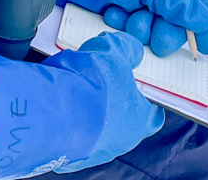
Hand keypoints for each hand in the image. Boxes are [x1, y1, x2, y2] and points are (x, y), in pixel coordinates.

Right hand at [0, 32, 163, 178]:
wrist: (55, 113)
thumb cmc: (93, 85)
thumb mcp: (114, 50)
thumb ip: (127, 49)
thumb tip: (133, 53)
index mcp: (139, 121)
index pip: (152, 116)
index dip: (147, 101)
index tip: (140, 90)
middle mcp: (119, 143)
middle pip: (122, 123)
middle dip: (112, 103)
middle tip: (100, 83)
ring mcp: (93, 154)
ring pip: (95, 130)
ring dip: (88, 113)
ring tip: (75, 90)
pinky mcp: (67, 158)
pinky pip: (72, 138)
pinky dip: (68, 124)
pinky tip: (60, 106)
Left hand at [99, 0, 207, 56]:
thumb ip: (183, 6)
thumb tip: (203, 22)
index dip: (207, 22)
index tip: (207, 47)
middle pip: (181, 21)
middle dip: (167, 31)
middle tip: (159, 40)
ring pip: (156, 28)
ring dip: (143, 28)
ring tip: (130, 18)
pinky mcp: (126, 8)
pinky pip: (134, 28)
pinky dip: (124, 24)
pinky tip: (115, 13)